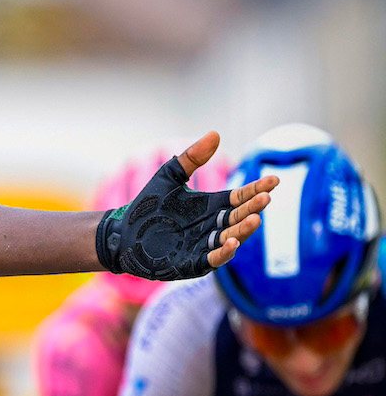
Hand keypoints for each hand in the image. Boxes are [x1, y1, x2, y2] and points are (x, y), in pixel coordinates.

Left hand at [95, 133, 276, 279]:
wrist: (122, 232)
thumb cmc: (147, 205)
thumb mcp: (169, 176)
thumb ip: (191, 158)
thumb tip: (215, 133)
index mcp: (212, 206)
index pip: (241, 197)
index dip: (257, 190)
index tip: (273, 181)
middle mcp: (213, 226)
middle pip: (239, 216)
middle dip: (253, 208)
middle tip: (265, 198)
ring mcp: (205, 245)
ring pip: (231, 238)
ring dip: (243, 230)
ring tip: (254, 219)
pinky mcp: (192, 262)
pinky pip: (212, 259)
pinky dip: (223, 252)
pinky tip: (232, 243)